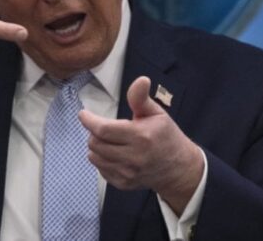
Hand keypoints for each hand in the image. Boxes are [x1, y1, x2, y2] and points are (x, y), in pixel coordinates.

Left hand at [78, 76, 203, 214]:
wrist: (178, 168)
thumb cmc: (166, 136)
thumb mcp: (157, 113)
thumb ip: (141, 98)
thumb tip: (141, 79)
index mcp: (140, 136)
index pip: (104, 130)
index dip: (89, 121)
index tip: (83, 114)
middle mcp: (133, 157)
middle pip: (96, 143)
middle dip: (93, 132)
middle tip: (100, 126)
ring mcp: (127, 173)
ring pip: (95, 157)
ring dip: (95, 145)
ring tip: (107, 139)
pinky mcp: (124, 183)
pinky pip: (101, 169)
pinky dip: (101, 159)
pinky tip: (112, 153)